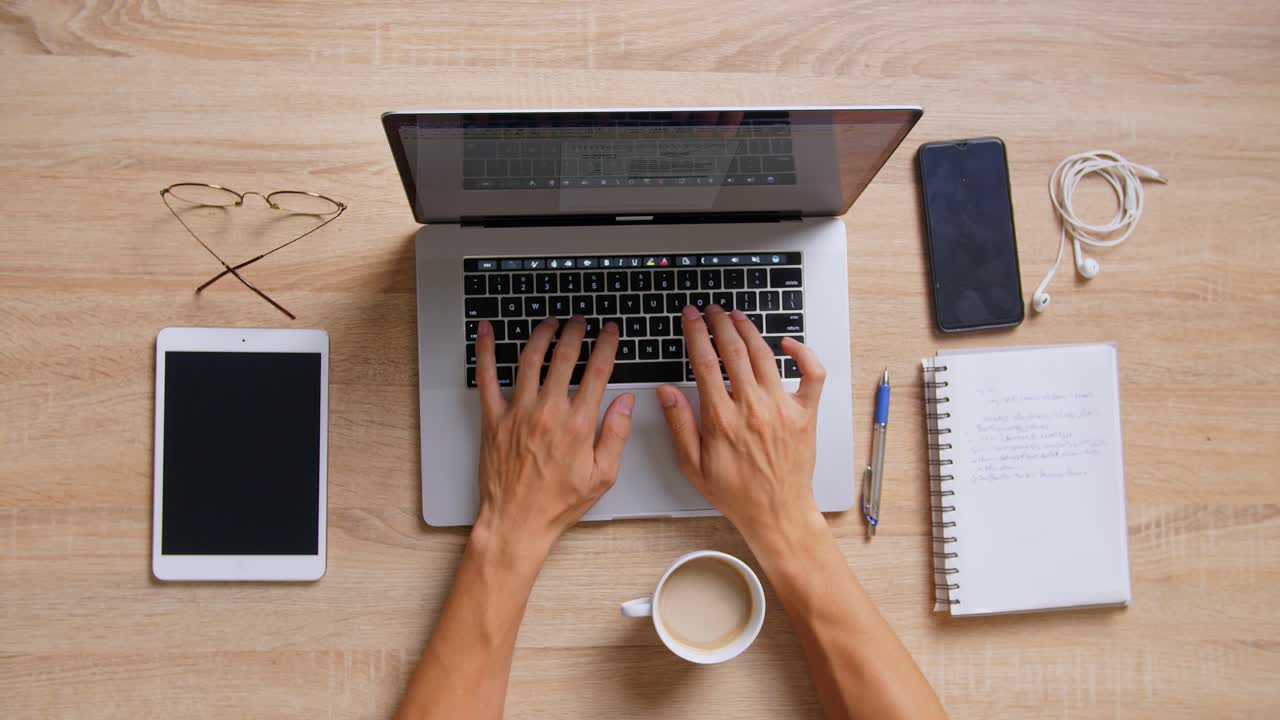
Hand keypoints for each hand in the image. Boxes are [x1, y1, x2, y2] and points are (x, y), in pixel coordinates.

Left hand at [474, 316, 634, 551]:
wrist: (516, 522)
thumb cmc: (557, 504)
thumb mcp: (602, 476)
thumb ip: (616, 435)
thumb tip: (625, 403)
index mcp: (577, 424)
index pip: (597, 371)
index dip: (606, 345)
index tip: (610, 331)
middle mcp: (547, 412)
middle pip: (564, 356)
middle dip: (575, 332)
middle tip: (580, 321)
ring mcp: (517, 412)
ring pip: (530, 359)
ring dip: (542, 334)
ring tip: (551, 322)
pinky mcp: (493, 418)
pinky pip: (487, 377)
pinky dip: (485, 351)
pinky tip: (487, 331)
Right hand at [656, 305, 825, 541]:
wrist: (777, 513)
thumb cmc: (736, 493)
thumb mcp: (693, 465)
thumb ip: (679, 424)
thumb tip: (666, 392)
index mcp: (722, 420)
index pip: (705, 362)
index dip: (695, 333)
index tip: (690, 317)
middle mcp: (753, 408)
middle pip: (734, 350)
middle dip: (718, 323)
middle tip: (710, 310)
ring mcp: (782, 408)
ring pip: (765, 355)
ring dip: (748, 330)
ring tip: (736, 316)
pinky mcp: (805, 413)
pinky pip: (811, 374)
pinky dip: (802, 352)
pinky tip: (787, 343)